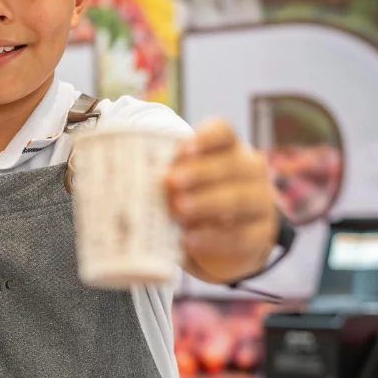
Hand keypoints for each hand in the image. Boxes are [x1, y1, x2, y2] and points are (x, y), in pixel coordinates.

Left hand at [167, 120, 279, 283]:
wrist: (230, 243)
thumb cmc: (196, 203)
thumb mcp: (183, 187)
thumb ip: (164, 179)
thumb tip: (117, 178)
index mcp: (229, 150)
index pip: (223, 133)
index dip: (206, 137)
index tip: (183, 148)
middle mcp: (250, 171)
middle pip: (232, 164)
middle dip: (200, 172)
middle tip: (170, 181)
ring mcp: (261, 203)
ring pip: (239, 198)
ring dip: (206, 203)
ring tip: (177, 211)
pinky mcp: (260, 236)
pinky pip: (240, 236)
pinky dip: (213, 238)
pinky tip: (190, 240)